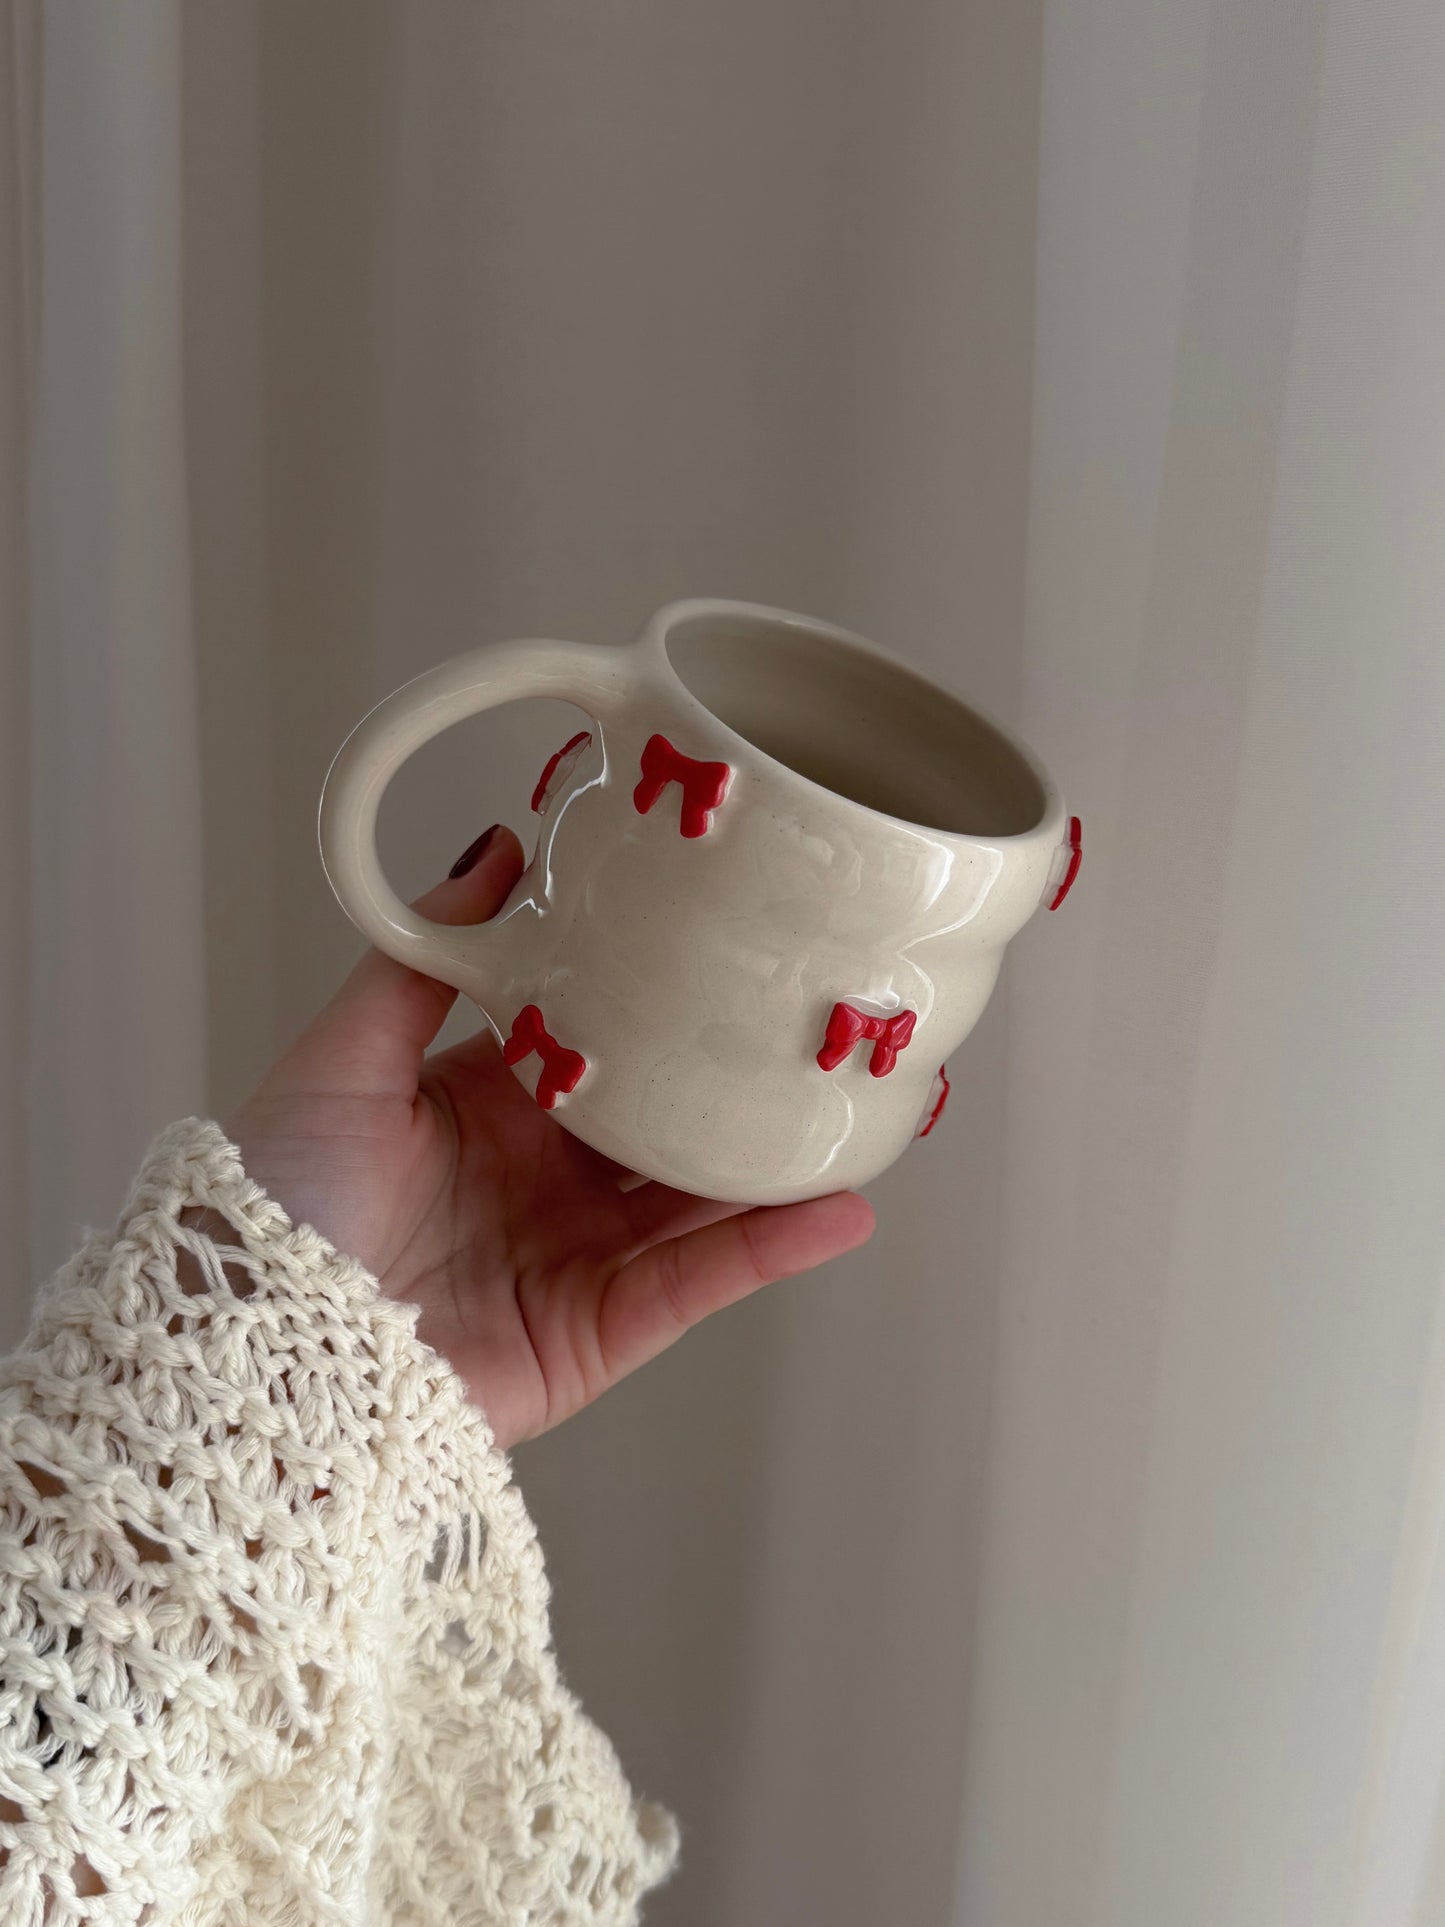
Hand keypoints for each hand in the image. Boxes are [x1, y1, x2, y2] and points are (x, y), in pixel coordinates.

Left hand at [225, 825, 875, 1447]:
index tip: (734, 954)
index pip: (600, 1048)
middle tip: (829, 1033)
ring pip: (699, 1203)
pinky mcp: (590, 1339)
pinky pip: (692, 1286)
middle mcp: (536, 1183)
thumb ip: (425, 961)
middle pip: (666, 1126)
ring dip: (780, 1165)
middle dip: (743, 1086)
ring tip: (867, 1114)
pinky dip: (766, 1250)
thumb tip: (498, 847)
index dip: (665, 1007)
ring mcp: (570, 1262)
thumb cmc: (273, 1206)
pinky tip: (836, 1209)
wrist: (247, 1357)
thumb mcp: (341, 1058)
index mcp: (483, 1109)